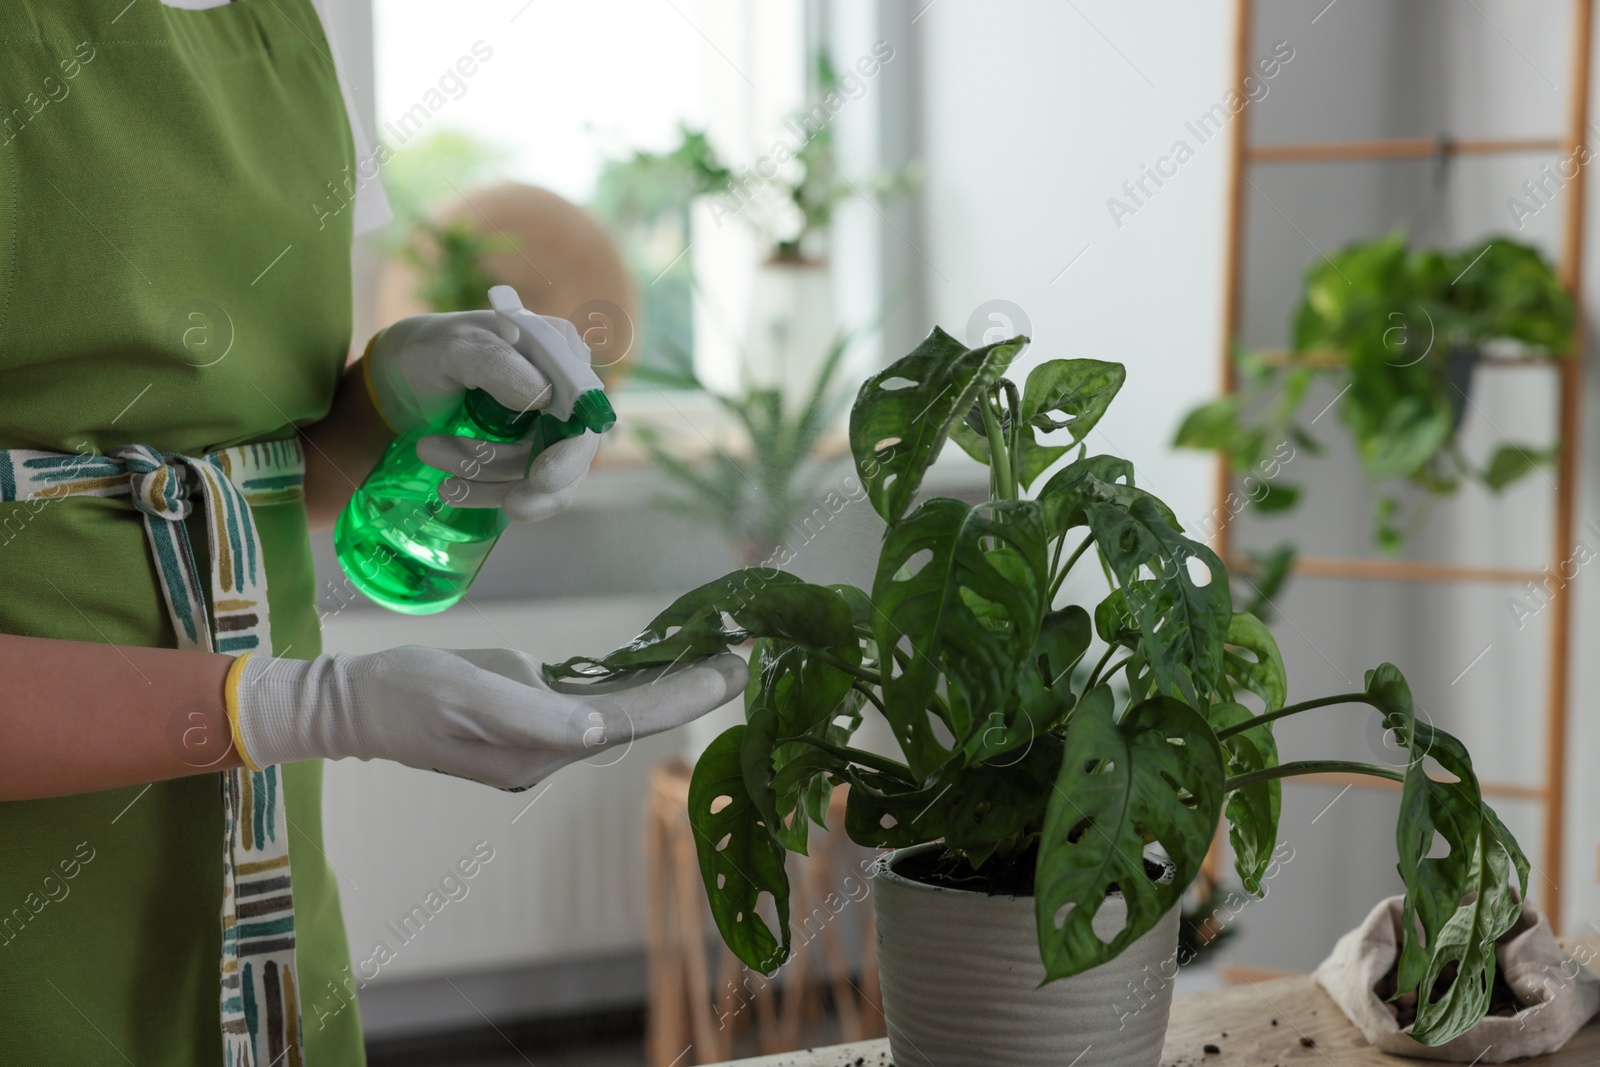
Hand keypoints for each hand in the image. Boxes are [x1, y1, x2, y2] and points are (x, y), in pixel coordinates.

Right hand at [228, 647, 746, 790]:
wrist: (356, 705)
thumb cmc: (408, 692)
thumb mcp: (469, 694)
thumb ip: (534, 713)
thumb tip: (598, 728)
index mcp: (537, 749)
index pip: (630, 720)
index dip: (684, 694)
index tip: (732, 668)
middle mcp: (546, 754)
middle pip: (634, 719)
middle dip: (689, 689)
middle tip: (743, 655)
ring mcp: (536, 744)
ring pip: (617, 714)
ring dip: (665, 688)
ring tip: (716, 656)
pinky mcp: (525, 727)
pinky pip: (590, 707)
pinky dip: (627, 687)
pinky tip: (654, 667)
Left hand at [365, 310, 598, 522]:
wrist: (399, 379)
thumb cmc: (428, 352)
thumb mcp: (454, 348)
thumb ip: (497, 363)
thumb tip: (545, 397)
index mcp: (559, 352)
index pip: (584, 407)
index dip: (571, 449)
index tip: (541, 478)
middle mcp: (563, 390)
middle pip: (573, 451)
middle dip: (536, 482)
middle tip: (510, 506)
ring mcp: (546, 425)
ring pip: (541, 476)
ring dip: (490, 481)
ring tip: (436, 464)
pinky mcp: (525, 453)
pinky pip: (520, 486)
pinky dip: (486, 493)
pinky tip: (450, 488)